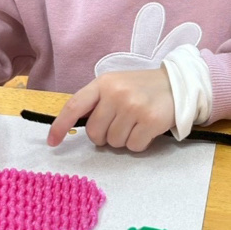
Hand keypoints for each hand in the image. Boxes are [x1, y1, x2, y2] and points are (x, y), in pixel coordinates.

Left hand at [48, 68, 174, 152]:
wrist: (177, 84)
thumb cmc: (141, 88)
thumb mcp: (115, 85)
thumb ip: (96, 102)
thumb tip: (75, 127)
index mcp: (103, 83)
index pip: (75, 106)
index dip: (61, 126)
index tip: (53, 142)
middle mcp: (117, 93)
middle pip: (95, 133)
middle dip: (104, 136)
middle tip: (119, 125)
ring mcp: (134, 106)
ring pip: (114, 142)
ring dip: (123, 139)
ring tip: (135, 123)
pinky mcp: (151, 120)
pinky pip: (133, 146)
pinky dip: (138, 143)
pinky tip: (146, 129)